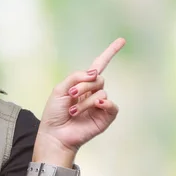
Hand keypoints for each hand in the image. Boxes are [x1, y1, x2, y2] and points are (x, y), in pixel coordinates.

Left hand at [34, 38, 124, 167]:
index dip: (110, 52)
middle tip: (71, 95)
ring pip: (101, 92)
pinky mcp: (105, 118)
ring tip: (74, 111)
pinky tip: (96, 106)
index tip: (122, 41)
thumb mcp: (60, 89)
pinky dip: (104, 104)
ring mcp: (100, 105)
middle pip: (98, 78)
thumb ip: (77, 76)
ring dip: (85, 100)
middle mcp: (93, 93)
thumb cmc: (54, 113)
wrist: (55, 134)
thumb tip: (96, 72)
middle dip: (83, 85)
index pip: (99, 65)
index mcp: (82, 84)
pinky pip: (112, 106)